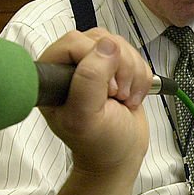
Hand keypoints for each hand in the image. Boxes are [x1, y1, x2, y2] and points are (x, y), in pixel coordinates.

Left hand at [37, 29, 151, 178]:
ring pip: (119, 45)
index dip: (94, 60)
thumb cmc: (100, 143)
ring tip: (124, 99)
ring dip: (131, 73)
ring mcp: (94, 64)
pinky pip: (134, 54)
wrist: (122, 155)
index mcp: (52, 76)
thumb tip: (107, 45)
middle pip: (100, 40)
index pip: (73, 43)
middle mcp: (70, 66)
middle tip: (116, 95)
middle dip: (118, 67)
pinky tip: (131, 96)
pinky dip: (140, 76)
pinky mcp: (114, 66)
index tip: (105, 89)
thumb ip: (89, 80)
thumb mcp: (86, 117)